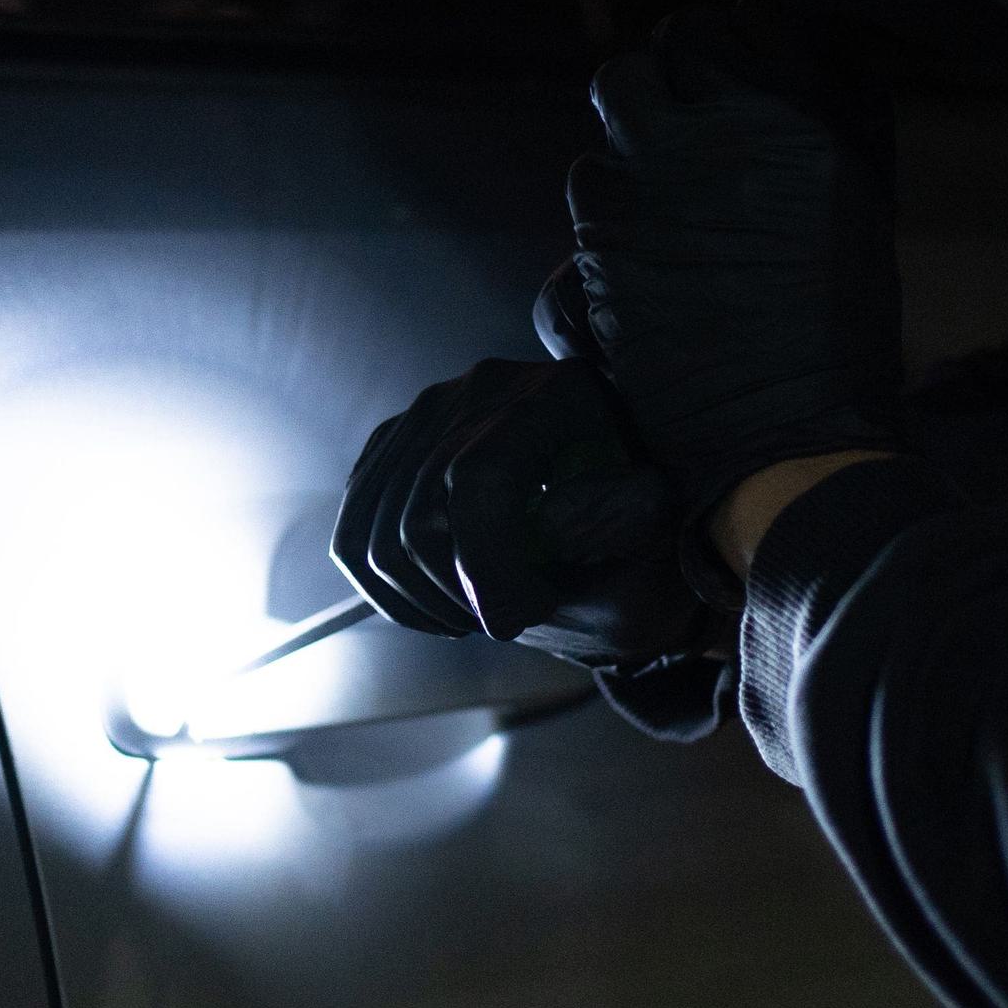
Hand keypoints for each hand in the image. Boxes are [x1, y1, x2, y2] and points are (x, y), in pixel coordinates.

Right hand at [331, 357, 711, 666]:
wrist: (619, 482)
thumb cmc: (640, 513)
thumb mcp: (651, 523)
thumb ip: (608, 528)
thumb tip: (539, 544)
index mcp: (555, 395)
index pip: (477, 478)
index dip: (483, 565)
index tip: (515, 620)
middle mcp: (481, 388)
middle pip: (419, 515)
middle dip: (460, 593)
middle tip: (510, 619)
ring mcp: (430, 411)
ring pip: (376, 532)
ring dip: (422, 599)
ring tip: (478, 615)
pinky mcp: (396, 443)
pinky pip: (356, 528)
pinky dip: (387, 586)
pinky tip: (439, 605)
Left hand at [564, 0, 907, 524]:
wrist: (787, 435)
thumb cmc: (842, 332)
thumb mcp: (861, 206)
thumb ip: (826, 122)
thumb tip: (797, 64)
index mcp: (801, 121)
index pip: (750, 17)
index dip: (737, 43)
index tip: (736, 71)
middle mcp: (718, 136)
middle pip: (663, 50)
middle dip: (668, 80)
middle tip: (684, 124)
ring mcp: (650, 183)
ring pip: (615, 107)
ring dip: (635, 141)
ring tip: (662, 193)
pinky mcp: (599, 237)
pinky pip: (588, 183)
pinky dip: (606, 209)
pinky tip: (636, 248)